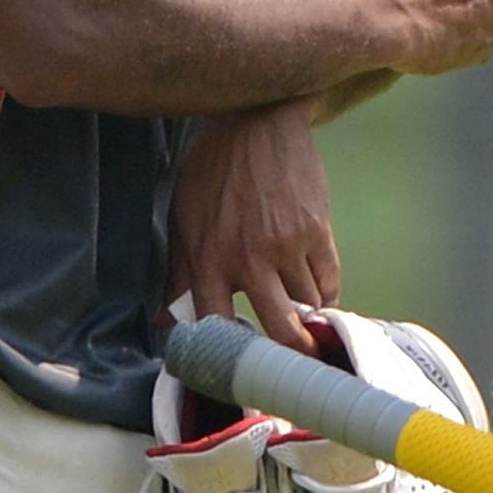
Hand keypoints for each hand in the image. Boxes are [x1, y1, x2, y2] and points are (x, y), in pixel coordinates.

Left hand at [167, 97, 339, 351]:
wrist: (255, 121)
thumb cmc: (212, 171)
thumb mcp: (183, 220)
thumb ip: (178, 275)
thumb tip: (164, 322)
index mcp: (208, 260)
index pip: (218, 328)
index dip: (231, 357)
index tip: (241, 371)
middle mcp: (248, 259)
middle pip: (279, 331)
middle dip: (289, 356)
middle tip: (292, 367)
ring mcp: (287, 246)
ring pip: (308, 308)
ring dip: (307, 322)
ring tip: (304, 329)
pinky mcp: (317, 230)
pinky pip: (328, 282)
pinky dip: (324, 297)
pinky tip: (316, 299)